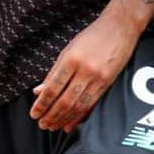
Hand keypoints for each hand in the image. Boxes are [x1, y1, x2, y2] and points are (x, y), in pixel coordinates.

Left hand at [30, 7, 139, 132]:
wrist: (120, 26)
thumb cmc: (92, 36)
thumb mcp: (68, 49)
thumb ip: (53, 72)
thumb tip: (38, 91)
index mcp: (71, 59)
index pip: (53, 88)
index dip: (42, 104)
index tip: (34, 114)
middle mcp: (84, 70)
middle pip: (64, 100)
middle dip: (51, 115)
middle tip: (42, 125)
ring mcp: (98, 77)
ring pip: (78, 105)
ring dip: (64, 119)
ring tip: (54, 127)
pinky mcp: (108, 83)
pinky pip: (91, 104)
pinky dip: (80, 116)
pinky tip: (71, 124)